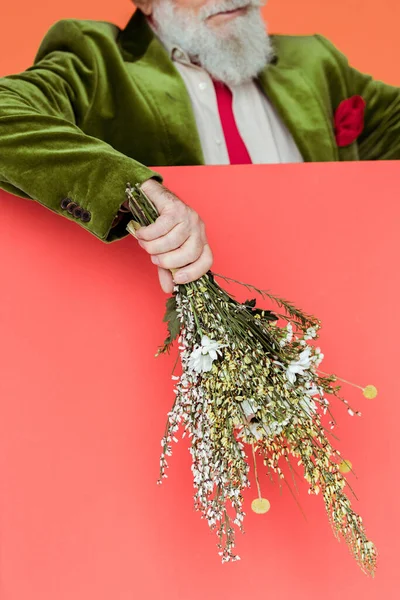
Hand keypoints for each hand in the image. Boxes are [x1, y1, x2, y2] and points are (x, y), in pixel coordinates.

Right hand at [134, 179, 212, 293]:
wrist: (148, 196)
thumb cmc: (158, 225)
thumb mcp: (163, 251)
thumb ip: (167, 270)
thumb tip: (169, 289)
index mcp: (199, 240)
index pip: (206, 260)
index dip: (194, 272)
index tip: (177, 279)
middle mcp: (197, 228)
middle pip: (191, 252)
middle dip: (169, 261)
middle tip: (155, 258)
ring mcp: (188, 216)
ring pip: (174, 240)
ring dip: (154, 246)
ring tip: (145, 243)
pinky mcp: (175, 207)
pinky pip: (162, 227)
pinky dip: (148, 234)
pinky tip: (142, 233)